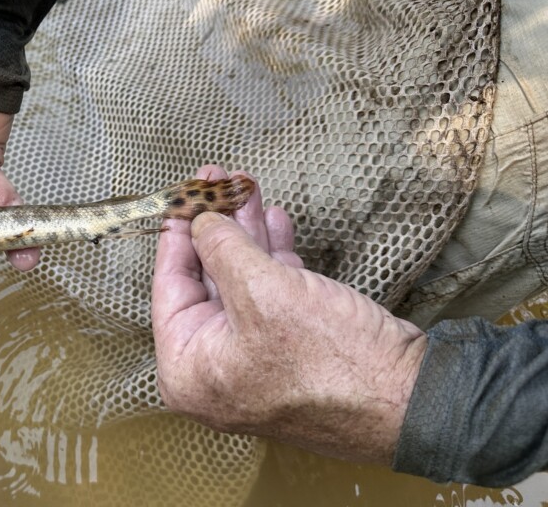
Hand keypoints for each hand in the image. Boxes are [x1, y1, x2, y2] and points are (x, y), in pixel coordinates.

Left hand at [151, 165, 427, 463]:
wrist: (411, 401)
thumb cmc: (329, 359)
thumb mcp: (262, 291)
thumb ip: (221, 249)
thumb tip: (200, 221)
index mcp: (187, 370)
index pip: (169, 287)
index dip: (178, 233)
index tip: (182, 193)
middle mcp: (211, 371)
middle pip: (204, 281)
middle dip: (216, 225)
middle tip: (216, 178)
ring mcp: (250, 362)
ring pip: (239, 283)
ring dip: (246, 233)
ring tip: (246, 186)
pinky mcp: (288, 352)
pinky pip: (269, 297)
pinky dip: (272, 258)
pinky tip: (274, 221)